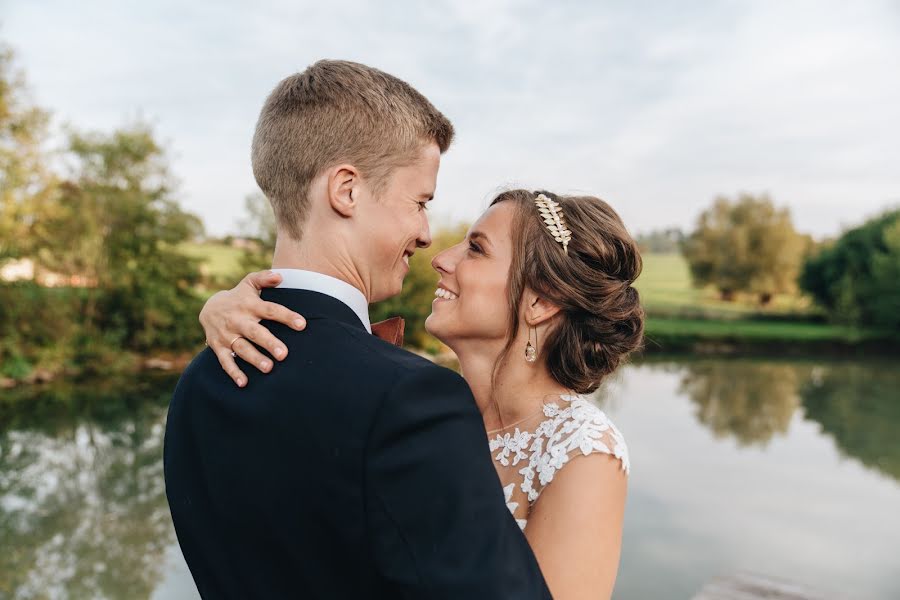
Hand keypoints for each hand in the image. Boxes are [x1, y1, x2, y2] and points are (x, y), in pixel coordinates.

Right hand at [200, 270, 305, 386]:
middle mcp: (238, 320)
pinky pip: (225, 361)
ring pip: (242, 348)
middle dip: (269, 343)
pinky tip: (244, 383)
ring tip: (269, 369)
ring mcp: (227, 335)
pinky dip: (233, 372)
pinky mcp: (218, 347)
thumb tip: (280, 276)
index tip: (302, 324)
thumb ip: (264, 278)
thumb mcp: (249, 283)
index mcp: (249, 305)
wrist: (209, 308)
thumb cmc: (239, 297)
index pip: (270, 310)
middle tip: (284, 354)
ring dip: (254, 359)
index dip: (286, 316)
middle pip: (255, 332)